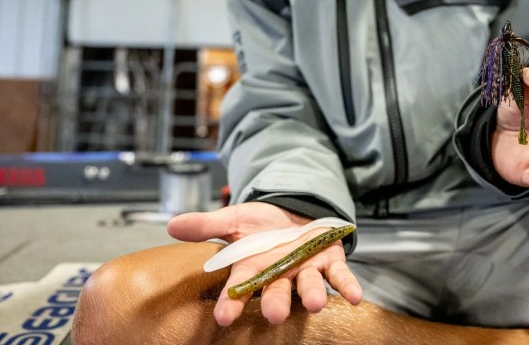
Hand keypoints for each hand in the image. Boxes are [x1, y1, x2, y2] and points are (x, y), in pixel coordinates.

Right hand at [167, 202, 362, 325]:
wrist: (295, 212)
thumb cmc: (262, 224)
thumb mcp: (234, 219)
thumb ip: (206, 225)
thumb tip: (171, 225)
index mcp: (253, 267)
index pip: (238, 288)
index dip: (231, 303)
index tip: (223, 317)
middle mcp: (279, 274)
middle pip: (275, 291)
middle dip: (275, 304)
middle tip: (274, 316)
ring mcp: (305, 270)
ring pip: (308, 286)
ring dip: (312, 296)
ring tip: (314, 304)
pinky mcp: (329, 261)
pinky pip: (339, 276)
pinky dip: (348, 286)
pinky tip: (357, 297)